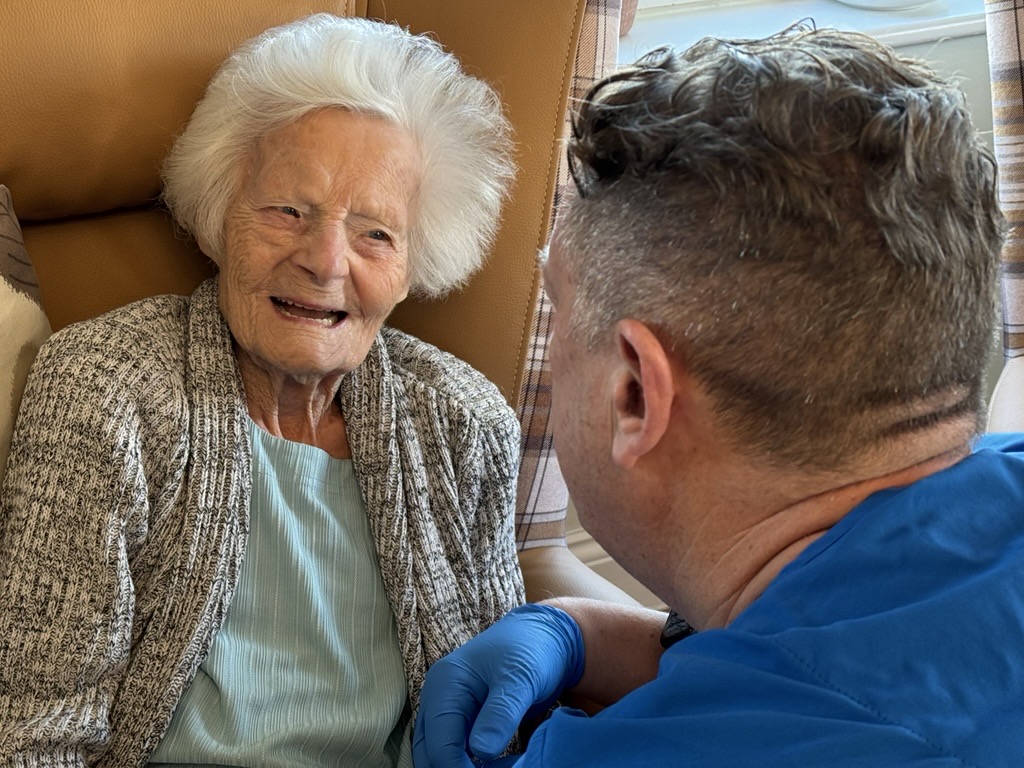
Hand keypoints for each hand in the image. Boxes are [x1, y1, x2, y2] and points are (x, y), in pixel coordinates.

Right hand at [413, 603, 584, 767]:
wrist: (545, 635)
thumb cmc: (532, 650)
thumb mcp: (521, 678)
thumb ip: (501, 713)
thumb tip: (480, 752)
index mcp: (446, 683)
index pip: (440, 742)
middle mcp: (439, 696)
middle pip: (430, 751)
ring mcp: (447, 707)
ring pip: (438, 752)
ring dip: (460, 767)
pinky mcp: (462, 717)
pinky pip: (454, 748)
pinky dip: (468, 763)